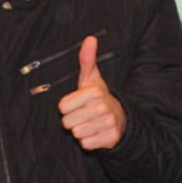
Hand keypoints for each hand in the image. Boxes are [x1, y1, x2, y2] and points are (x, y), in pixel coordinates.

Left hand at [58, 36, 126, 150]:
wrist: (119, 117)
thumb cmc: (98, 97)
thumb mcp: (90, 78)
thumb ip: (86, 59)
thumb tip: (90, 38)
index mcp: (94, 92)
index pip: (62, 108)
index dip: (67, 107)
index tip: (78, 103)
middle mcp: (102, 107)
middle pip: (67, 123)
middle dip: (73, 120)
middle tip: (84, 114)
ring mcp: (108, 124)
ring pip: (77, 134)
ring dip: (81, 130)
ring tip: (90, 123)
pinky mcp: (111, 138)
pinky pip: (86, 144)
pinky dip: (89, 141)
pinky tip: (96, 132)